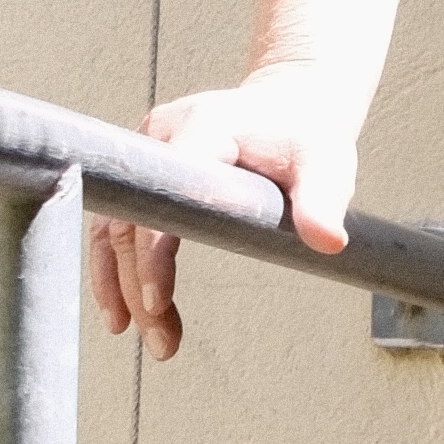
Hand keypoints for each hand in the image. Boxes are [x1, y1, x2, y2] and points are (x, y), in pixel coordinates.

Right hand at [90, 59, 373, 361]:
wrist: (291, 103)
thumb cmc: (307, 134)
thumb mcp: (326, 164)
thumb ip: (323, 201)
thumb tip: (329, 242)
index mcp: (203, 127)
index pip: (163, 194)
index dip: (154, 250)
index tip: (157, 302)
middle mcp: (162, 136)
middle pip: (131, 218)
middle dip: (137, 284)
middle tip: (160, 340)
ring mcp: (147, 151)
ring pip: (115, 225)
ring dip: (120, 283)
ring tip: (142, 335)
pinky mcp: (146, 171)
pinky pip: (120, 222)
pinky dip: (119, 267)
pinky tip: (126, 310)